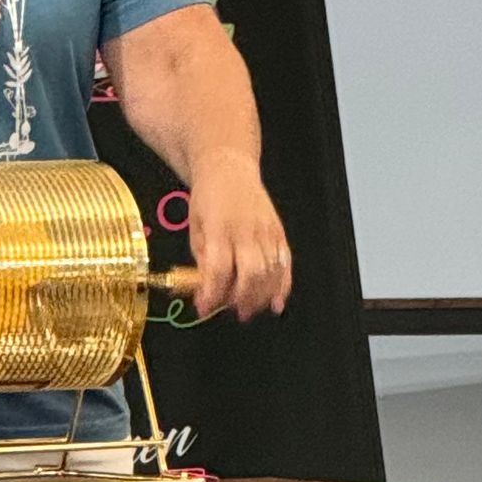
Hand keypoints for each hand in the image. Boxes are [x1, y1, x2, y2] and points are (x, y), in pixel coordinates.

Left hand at [186, 154, 291, 321]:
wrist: (230, 169)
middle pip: (251, 274)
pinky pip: (285, 263)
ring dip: (261, 297)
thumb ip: (203, 259)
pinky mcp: (280, 232)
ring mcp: (267, 231)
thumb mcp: (195, 228)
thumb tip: (208, 290)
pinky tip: (277, 302)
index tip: (204, 307)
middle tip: (233, 312)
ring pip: (271, 272)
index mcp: (220, 229)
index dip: (213, 293)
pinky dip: (283, 286)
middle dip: (242, 299)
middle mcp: (247, 230)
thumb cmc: (208, 199)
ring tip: (249, 310)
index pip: (220, 269)